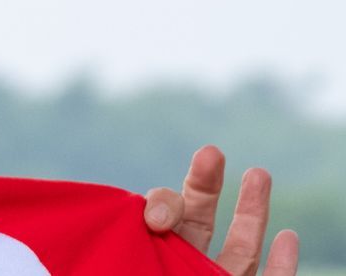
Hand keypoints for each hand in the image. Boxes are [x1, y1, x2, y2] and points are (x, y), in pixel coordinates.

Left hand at [143, 145, 298, 275]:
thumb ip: (133, 242)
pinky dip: (283, 263)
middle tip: (211, 152)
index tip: (157, 218)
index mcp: (154, 257)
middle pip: (199, 225)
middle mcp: (186, 270)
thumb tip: (153, 215)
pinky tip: (288, 236)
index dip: (164, 204)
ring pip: (241, 251)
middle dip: (206, 186)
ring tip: (259, 172)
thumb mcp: (126, 274)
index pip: (160, 221)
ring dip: (253, 213)